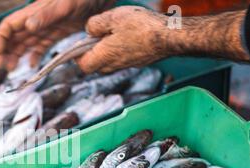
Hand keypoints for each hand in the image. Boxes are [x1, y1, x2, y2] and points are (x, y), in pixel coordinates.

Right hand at [0, 0, 114, 70]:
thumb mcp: (66, 5)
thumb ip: (47, 15)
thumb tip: (28, 26)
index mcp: (34, 13)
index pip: (9, 26)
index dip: (0, 40)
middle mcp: (37, 21)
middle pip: (13, 37)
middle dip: (4, 52)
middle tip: (2, 67)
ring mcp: (46, 28)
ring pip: (25, 44)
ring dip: (16, 56)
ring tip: (11, 69)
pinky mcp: (57, 34)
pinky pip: (41, 47)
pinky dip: (34, 56)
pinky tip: (32, 66)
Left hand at [76, 5, 249, 73]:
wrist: (170, 36)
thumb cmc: (141, 27)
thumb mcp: (112, 18)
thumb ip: (95, 25)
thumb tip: (89, 30)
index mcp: (103, 58)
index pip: (82, 65)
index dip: (79, 55)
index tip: (82, 43)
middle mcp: (113, 66)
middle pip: (96, 64)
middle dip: (94, 51)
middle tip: (99, 34)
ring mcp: (127, 65)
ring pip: (109, 61)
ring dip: (108, 49)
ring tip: (117, 31)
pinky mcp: (138, 61)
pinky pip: (123, 58)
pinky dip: (121, 48)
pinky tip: (130, 34)